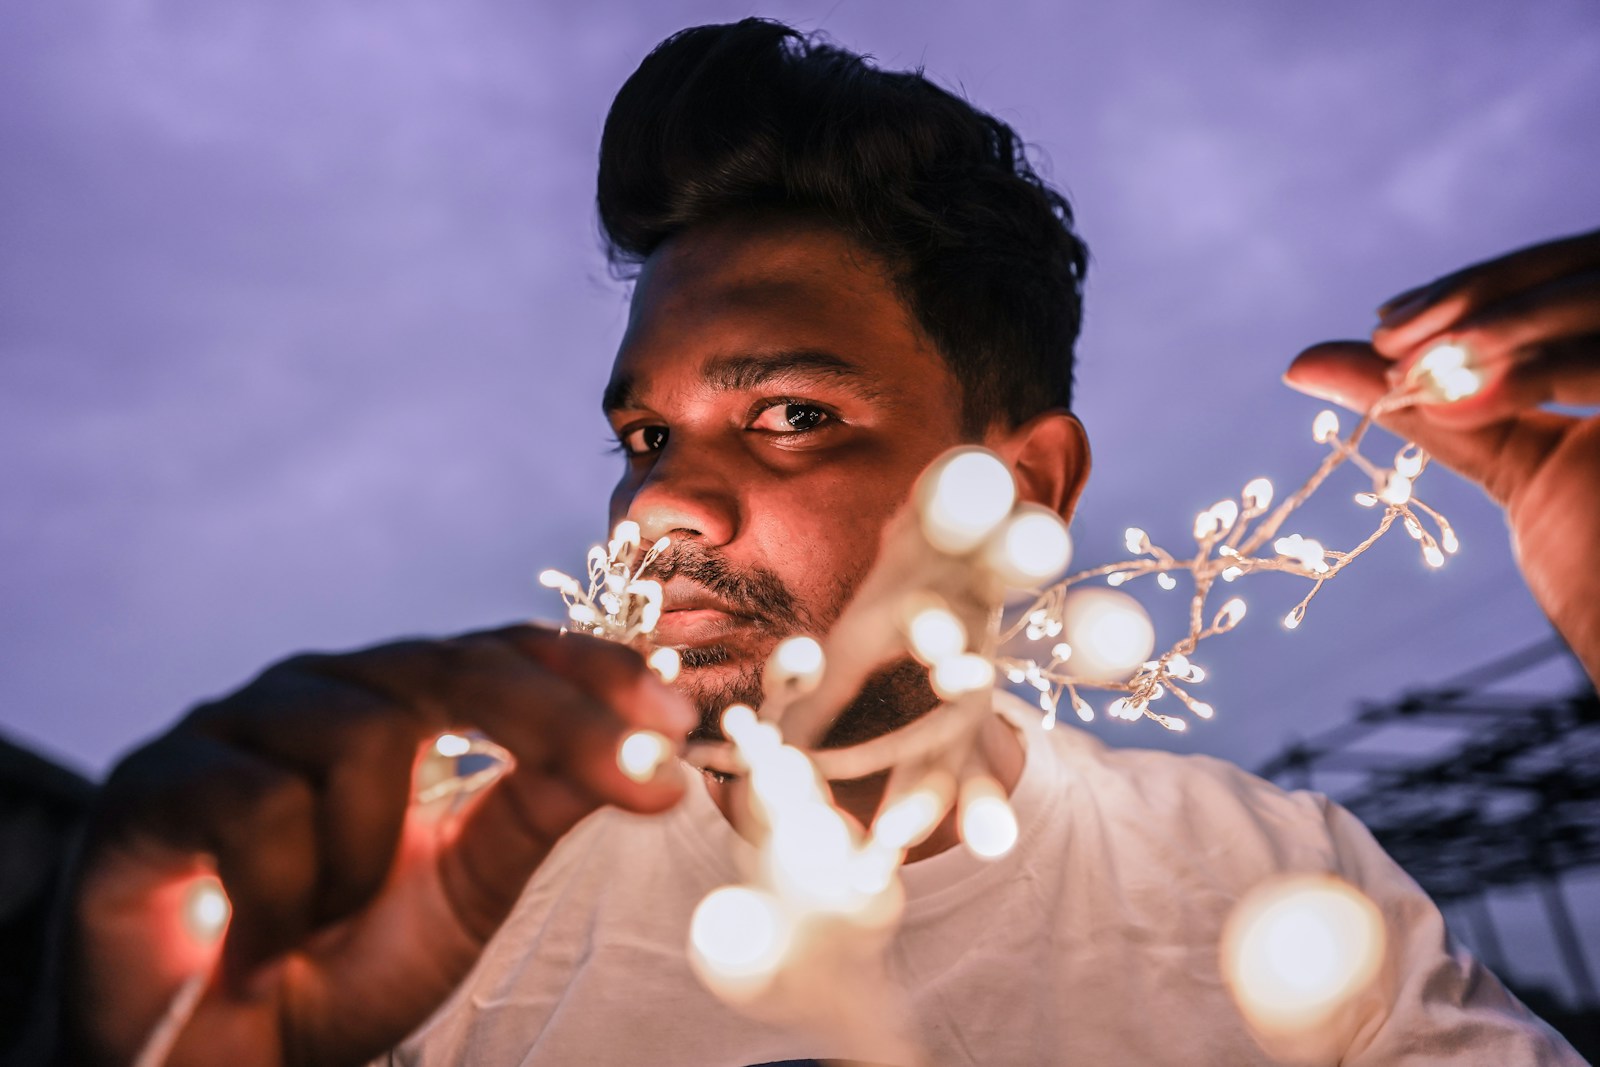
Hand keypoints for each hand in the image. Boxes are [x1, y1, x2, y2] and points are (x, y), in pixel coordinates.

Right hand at [59, 625, 695, 1065]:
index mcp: (400, 707)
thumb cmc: (337, 963)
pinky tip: (258, 943)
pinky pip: (258, 803)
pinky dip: (281, 896)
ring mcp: (239, 723)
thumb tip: (648, 750)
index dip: (596, 672)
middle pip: (456, 665)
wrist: (208, 1054)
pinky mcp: (156, 775)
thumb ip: (538, 806)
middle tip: (645, 774)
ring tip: (325, 924)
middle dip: (561, 721)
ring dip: (368, 862)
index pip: (509, 653)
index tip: (681, 716)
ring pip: (360, 739)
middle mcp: (327, 692)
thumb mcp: (466, 887)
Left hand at [1285, 228, 1599, 685]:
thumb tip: (1302, 362)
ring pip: (1597, 295)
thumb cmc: (1592, 554)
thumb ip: (1419, 401)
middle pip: (1582, 263)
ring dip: (1496, 326)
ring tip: (1420, 376)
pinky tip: (1468, 403)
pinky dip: (1536, 370)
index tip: (1387, 323)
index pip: (1564, 266)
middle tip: (1390, 339)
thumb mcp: (1500, 455)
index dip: (1478, 283)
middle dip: (1478, 293)